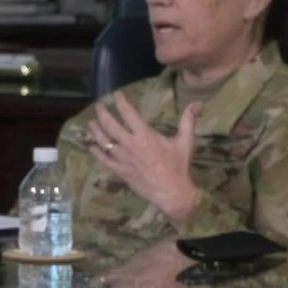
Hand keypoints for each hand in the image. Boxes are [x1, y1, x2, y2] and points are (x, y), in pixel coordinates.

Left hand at [89, 93, 200, 225]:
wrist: (171, 192)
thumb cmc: (178, 166)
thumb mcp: (185, 141)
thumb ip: (188, 120)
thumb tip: (198, 103)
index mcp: (145, 135)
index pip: (129, 114)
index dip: (121, 102)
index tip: (116, 95)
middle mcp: (130, 145)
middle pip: (111, 126)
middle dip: (102, 113)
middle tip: (98, 105)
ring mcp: (123, 158)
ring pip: (104, 141)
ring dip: (96, 130)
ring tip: (91, 122)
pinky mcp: (119, 170)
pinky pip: (104, 159)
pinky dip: (95, 152)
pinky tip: (89, 146)